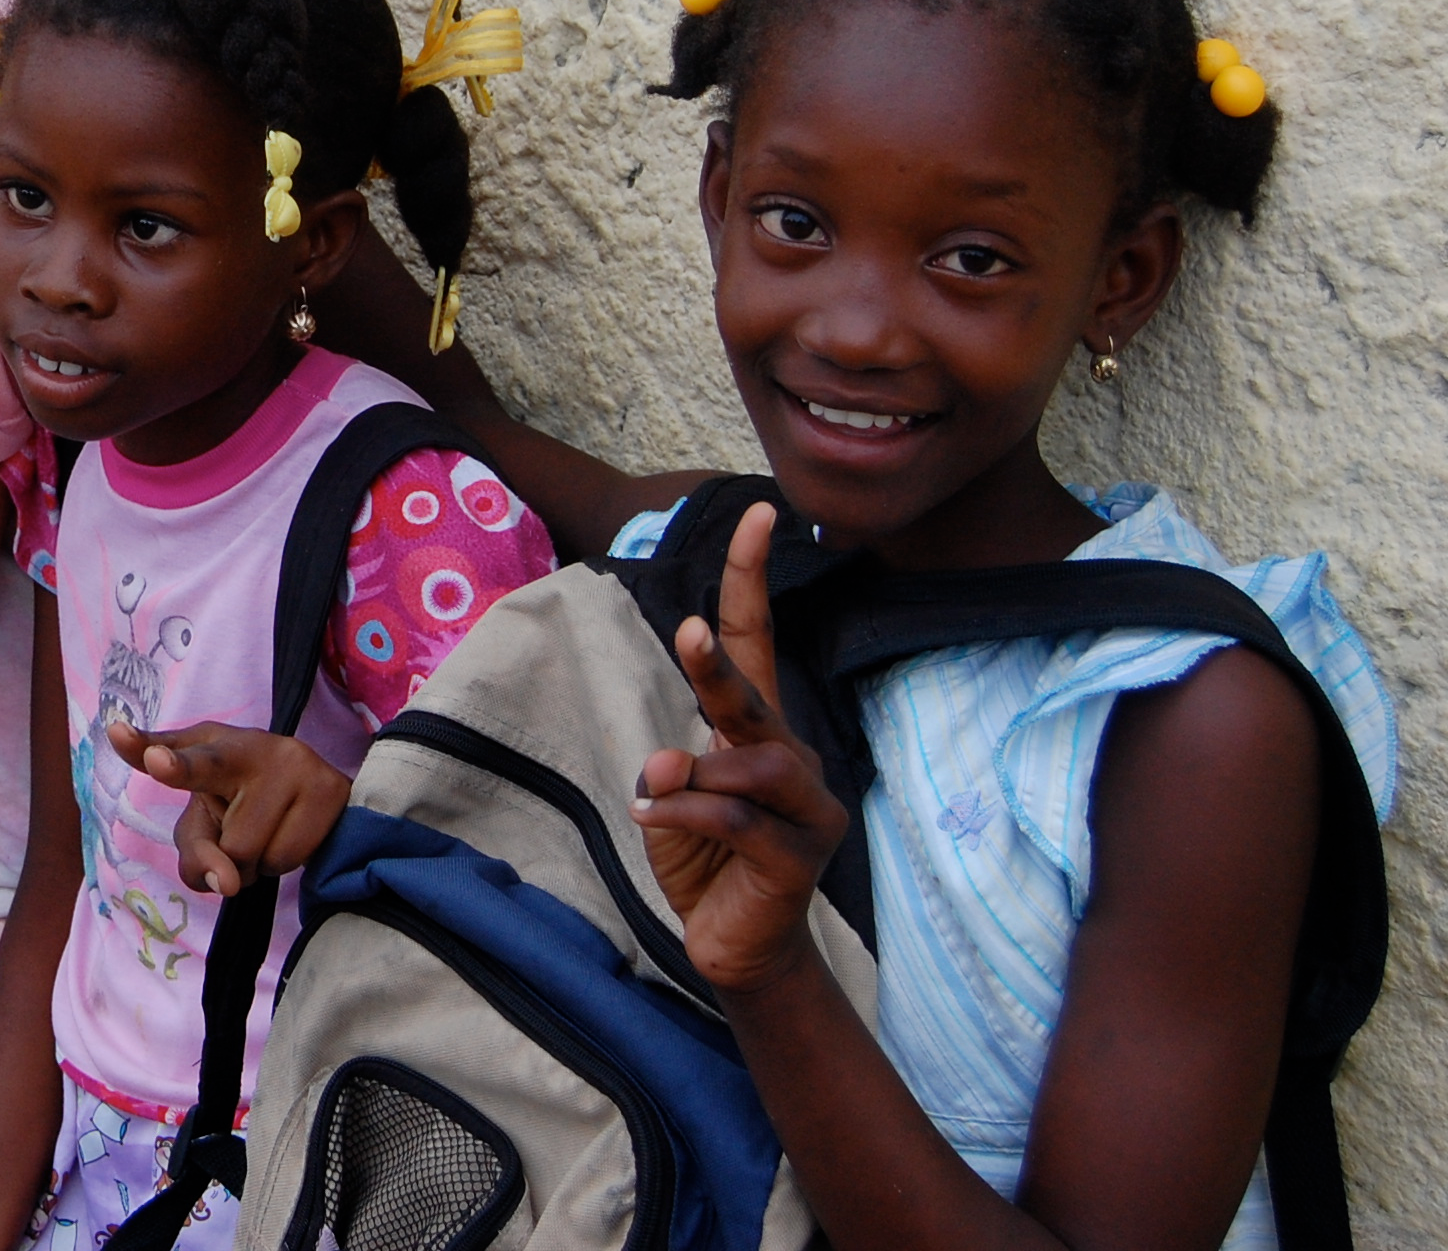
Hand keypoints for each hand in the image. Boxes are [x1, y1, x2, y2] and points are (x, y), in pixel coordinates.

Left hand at [113, 719, 350, 896]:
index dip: (171, 763)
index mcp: (213, 745)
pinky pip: (288, 857)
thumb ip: (196, 853)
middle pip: (227, 844)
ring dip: (255, 862)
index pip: (190, 758)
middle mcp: (255, 746)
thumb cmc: (239, 804)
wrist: (309, 787)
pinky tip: (290, 832)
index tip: (152, 759)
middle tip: (239, 829)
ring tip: (266, 829)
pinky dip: (281, 861)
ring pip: (255, 855)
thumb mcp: (203, 822)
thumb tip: (227, 883)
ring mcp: (296, 763)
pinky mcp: (329, 788)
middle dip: (231, 856)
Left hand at [628, 504, 847, 991]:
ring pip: (754, 763)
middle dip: (721, 661)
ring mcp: (806, 809)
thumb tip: (668, 759)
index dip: (753, 579)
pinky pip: (739, 819)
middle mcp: (793, 759)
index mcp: (760, 732)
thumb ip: (669, 774)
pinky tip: (655, 816)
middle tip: (691, 628)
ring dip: (695, 774)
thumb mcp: (669, 805)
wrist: (737, 947)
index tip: (759, 513)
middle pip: (757, 694)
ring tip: (654, 791)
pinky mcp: (799, 859)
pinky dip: (689, 813)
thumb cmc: (705, 859)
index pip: (760, 639)